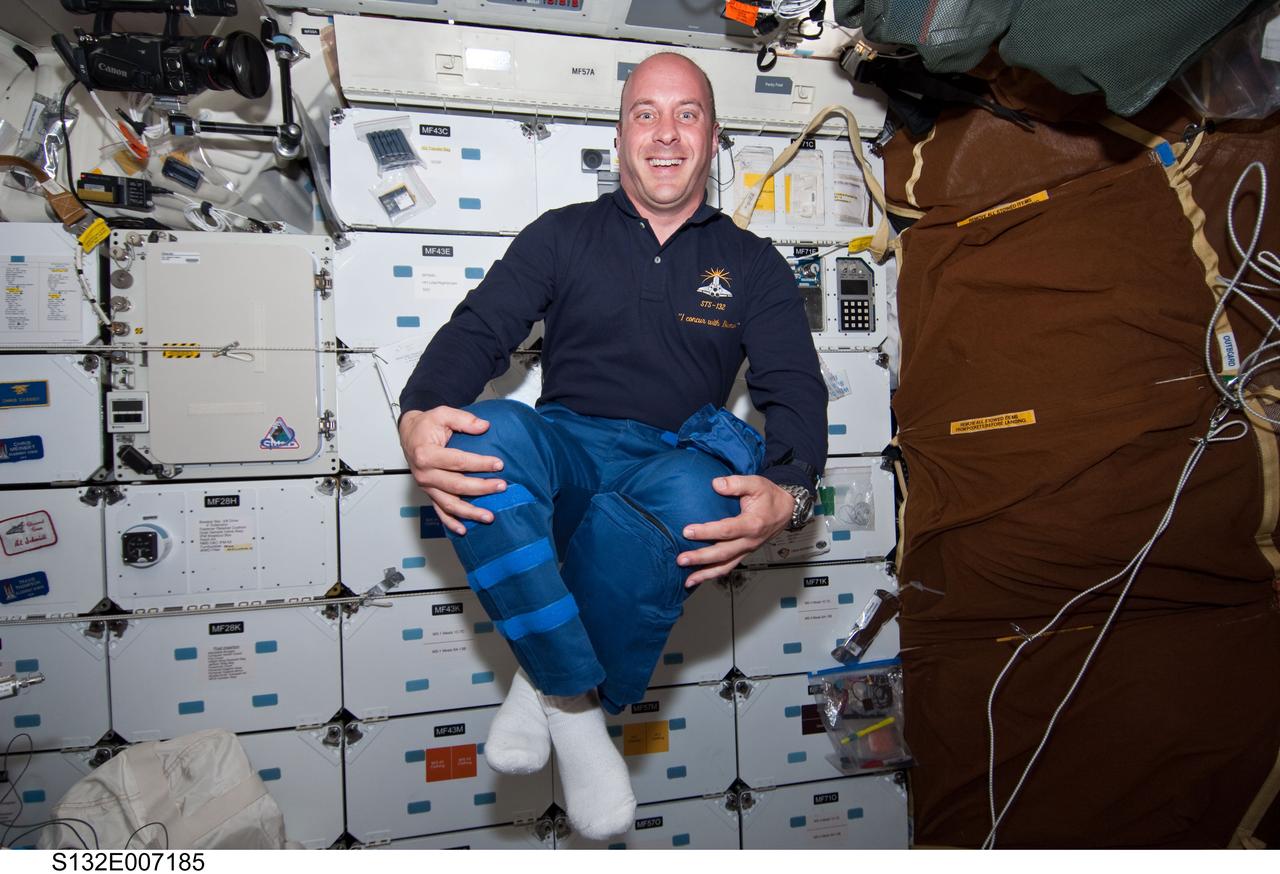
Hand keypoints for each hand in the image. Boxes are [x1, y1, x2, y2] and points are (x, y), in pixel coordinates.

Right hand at [399, 406, 506, 534]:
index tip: (499, 464)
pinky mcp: (429, 493)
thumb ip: (463, 419)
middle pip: (456, 485)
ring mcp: (426, 487)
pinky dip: (451, 523)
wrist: (410, 434)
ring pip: (449, 504)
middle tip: (501, 487)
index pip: (458, 461)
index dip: (480, 463)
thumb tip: (484, 426)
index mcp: (426, 454)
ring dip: (470, 512)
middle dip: (481, 488)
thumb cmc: (426, 425)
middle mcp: (424, 474)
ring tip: (489, 516)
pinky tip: (464, 530)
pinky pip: (439, 511)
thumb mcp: (443, 414)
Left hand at [676, 475, 794, 585]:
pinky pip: (728, 567)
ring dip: (705, 574)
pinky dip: (713, 574)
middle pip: (723, 553)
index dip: (706, 532)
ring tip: (688, 581)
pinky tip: (699, 577)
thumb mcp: (756, 483)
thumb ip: (736, 483)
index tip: (687, 531)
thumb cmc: (770, 496)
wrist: (786, 509)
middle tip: (681, 559)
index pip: (726, 530)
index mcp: (752, 524)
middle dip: (701, 558)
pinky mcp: (744, 553)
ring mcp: (747, 550)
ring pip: (726, 566)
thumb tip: (716, 484)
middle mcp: (750, 541)